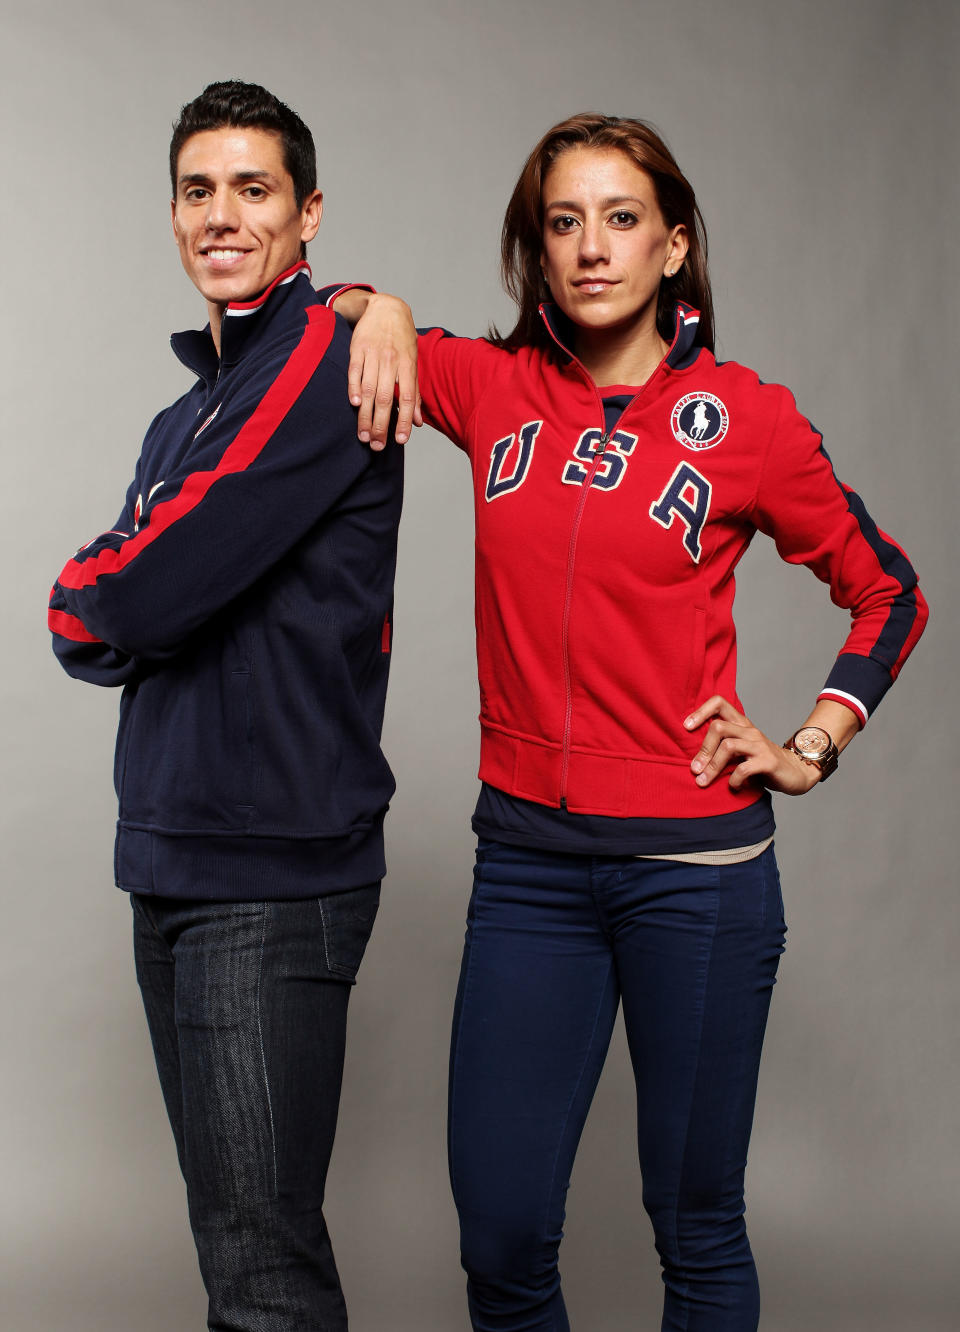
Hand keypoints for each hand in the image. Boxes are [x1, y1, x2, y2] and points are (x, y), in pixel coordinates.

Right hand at [346, 294, 421, 448]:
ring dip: (365, 415)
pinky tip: (354, 404)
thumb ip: (414, 392)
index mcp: (408, 365)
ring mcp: (373, 354)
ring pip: (368, 389)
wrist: (386, 307)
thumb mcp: (413, 362)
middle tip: (376, 445)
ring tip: (363, 435)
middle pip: (385, 398)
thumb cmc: (402, 339)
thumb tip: (417, 422)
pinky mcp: (357, 348)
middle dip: (381, 425)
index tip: (400, 440)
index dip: (404, 420)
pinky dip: (353, 388)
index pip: (408, 398)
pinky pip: (354, 371)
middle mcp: (391, 361)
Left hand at [684, 695, 820, 795]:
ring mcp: (760, 745)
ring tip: (704, 781)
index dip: (700, 711)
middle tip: (694, 769)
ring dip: (712, 766)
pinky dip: (733, 779)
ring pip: (728, 746)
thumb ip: (722, 748)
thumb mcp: (740, 751)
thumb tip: (692, 758)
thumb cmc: (762, 762)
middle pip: (718, 727)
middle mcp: (749, 730)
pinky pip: (744, 768)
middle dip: (702, 750)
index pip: (719, 703)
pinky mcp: (768, 762)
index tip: (686, 728)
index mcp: (741, 724)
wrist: (796, 772)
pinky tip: (733, 786)